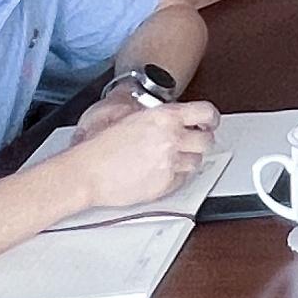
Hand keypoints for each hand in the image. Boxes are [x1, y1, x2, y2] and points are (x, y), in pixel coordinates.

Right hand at [62, 98, 217, 208]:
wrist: (87, 172)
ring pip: (197, 161)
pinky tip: (161, 171)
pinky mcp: (166, 184)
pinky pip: (184, 179)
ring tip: (170, 159)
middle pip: (207, 140)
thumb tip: (178, 120)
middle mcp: (171, 138)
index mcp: (164, 117)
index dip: (210, 119)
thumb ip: (159, 119)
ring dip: (188, 160)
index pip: (205, 113)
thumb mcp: (132, 119)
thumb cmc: (101, 147)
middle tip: (192, 143)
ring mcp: (170, 162)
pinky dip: (177, 176)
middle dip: (200, 142)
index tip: (209, 123)